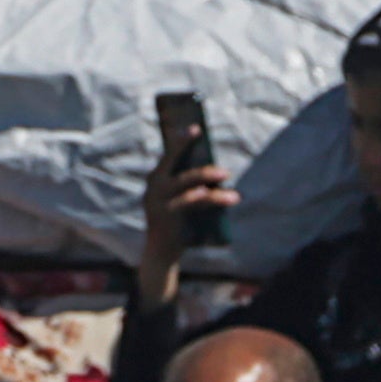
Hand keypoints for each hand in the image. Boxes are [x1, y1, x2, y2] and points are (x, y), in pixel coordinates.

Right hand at [138, 145, 234, 271]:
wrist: (161, 254)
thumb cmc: (176, 223)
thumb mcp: (178, 200)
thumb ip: (188, 186)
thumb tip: (214, 171)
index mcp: (155, 179)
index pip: (168, 154)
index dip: (180, 140)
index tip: (196, 127)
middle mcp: (153, 186)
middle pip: (173, 162)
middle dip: (190, 150)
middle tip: (215, 154)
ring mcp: (158, 200)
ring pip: (186, 182)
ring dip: (209, 178)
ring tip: (227, 176)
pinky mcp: (166, 215)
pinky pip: (188, 201)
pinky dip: (204, 197)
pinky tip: (216, 194)